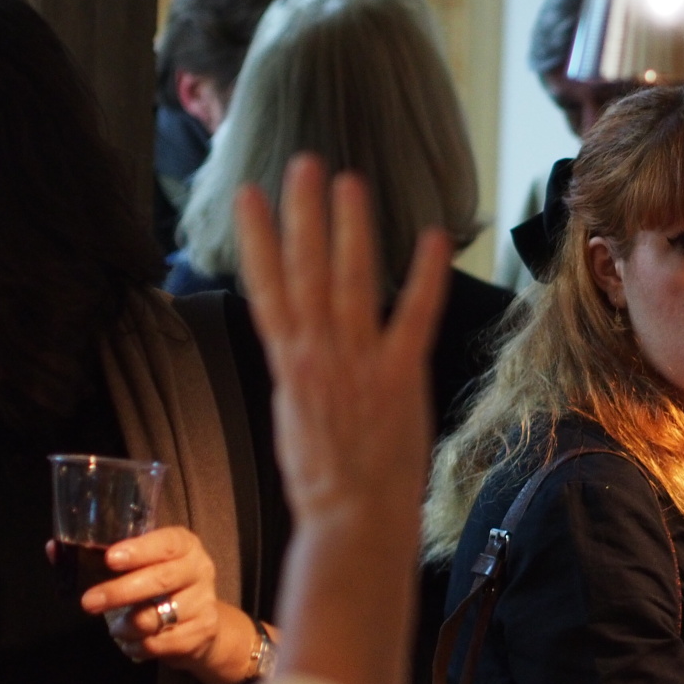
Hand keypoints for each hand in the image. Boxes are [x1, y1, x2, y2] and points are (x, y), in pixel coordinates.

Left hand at [77, 528, 259, 683]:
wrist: (200, 622)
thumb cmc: (158, 588)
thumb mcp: (136, 568)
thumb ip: (96, 558)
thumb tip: (53, 549)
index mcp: (184, 545)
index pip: (167, 542)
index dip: (139, 550)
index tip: (110, 558)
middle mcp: (200, 569)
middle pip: (160, 580)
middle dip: (120, 592)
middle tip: (88, 602)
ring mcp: (204, 602)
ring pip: (158, 618)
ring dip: (127, 626)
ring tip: (116, 627)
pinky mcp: (203, 631)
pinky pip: (161, 644)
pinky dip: (138, 646)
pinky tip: (132, 641)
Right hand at [235, 158, 449, 542]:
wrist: (349, 521)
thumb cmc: (324, 479)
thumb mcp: (296, 417)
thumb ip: (301, 371)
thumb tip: (300, 342)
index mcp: (290, 364)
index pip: (266, 287)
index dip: (257, 239)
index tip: (250, 194)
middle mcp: (318, 355)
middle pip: (305, 271)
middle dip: (303, 215)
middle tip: (304, 163)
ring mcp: (358, 363)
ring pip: (350, 282)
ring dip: (350, 229)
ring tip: (349, 182)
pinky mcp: (399, 377)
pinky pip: (414, 316)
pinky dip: (425, 276)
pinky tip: (433, 237)